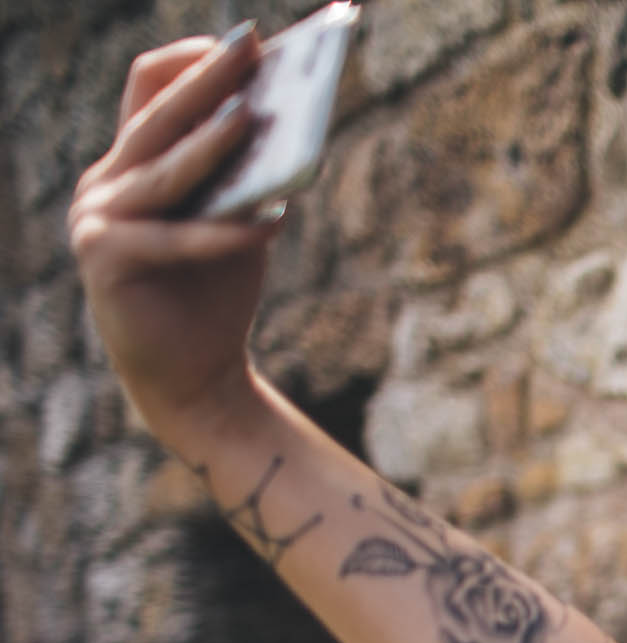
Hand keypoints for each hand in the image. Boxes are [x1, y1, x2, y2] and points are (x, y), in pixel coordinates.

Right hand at [68, 26, 279, 444]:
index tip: (246, 42)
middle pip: (158, 115)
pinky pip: (179, 238)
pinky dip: (226, 231)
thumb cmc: (217, 292)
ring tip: (256, 117)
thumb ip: (248, 178)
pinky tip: (271, 219)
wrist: (193, 375)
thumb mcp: (238, 220)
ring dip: (213, 141)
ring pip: (165, 170)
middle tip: (253, 47)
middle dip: (208, 78)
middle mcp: (106, 181)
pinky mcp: (107, 259)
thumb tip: (286, 122)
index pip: (150, 88)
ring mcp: (98, 218)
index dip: (193, 60)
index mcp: (131, 163)